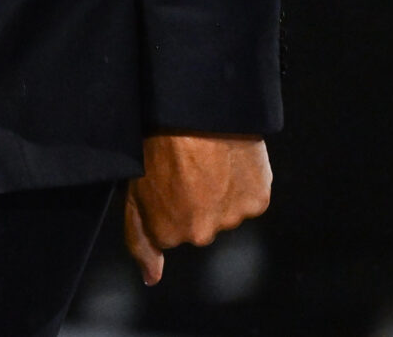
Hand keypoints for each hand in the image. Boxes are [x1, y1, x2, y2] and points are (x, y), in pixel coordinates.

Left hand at [123, 133, 270, 284]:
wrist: (196, 112)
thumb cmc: (157, 142)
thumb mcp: (134, 189)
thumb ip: (141, 239)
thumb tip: (150, 279)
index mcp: (169, 233)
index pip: (170, 232)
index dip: (167, 202)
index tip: (165, 179)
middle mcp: (202, 235)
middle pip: (200, 225)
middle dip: (195, 202)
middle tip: (187, 165)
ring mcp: (231, 219)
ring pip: (226, 212)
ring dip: (220, 192)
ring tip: (208, 158)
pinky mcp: (257, 202)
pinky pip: (250, 198)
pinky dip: (244, 183)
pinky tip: (230, 160)